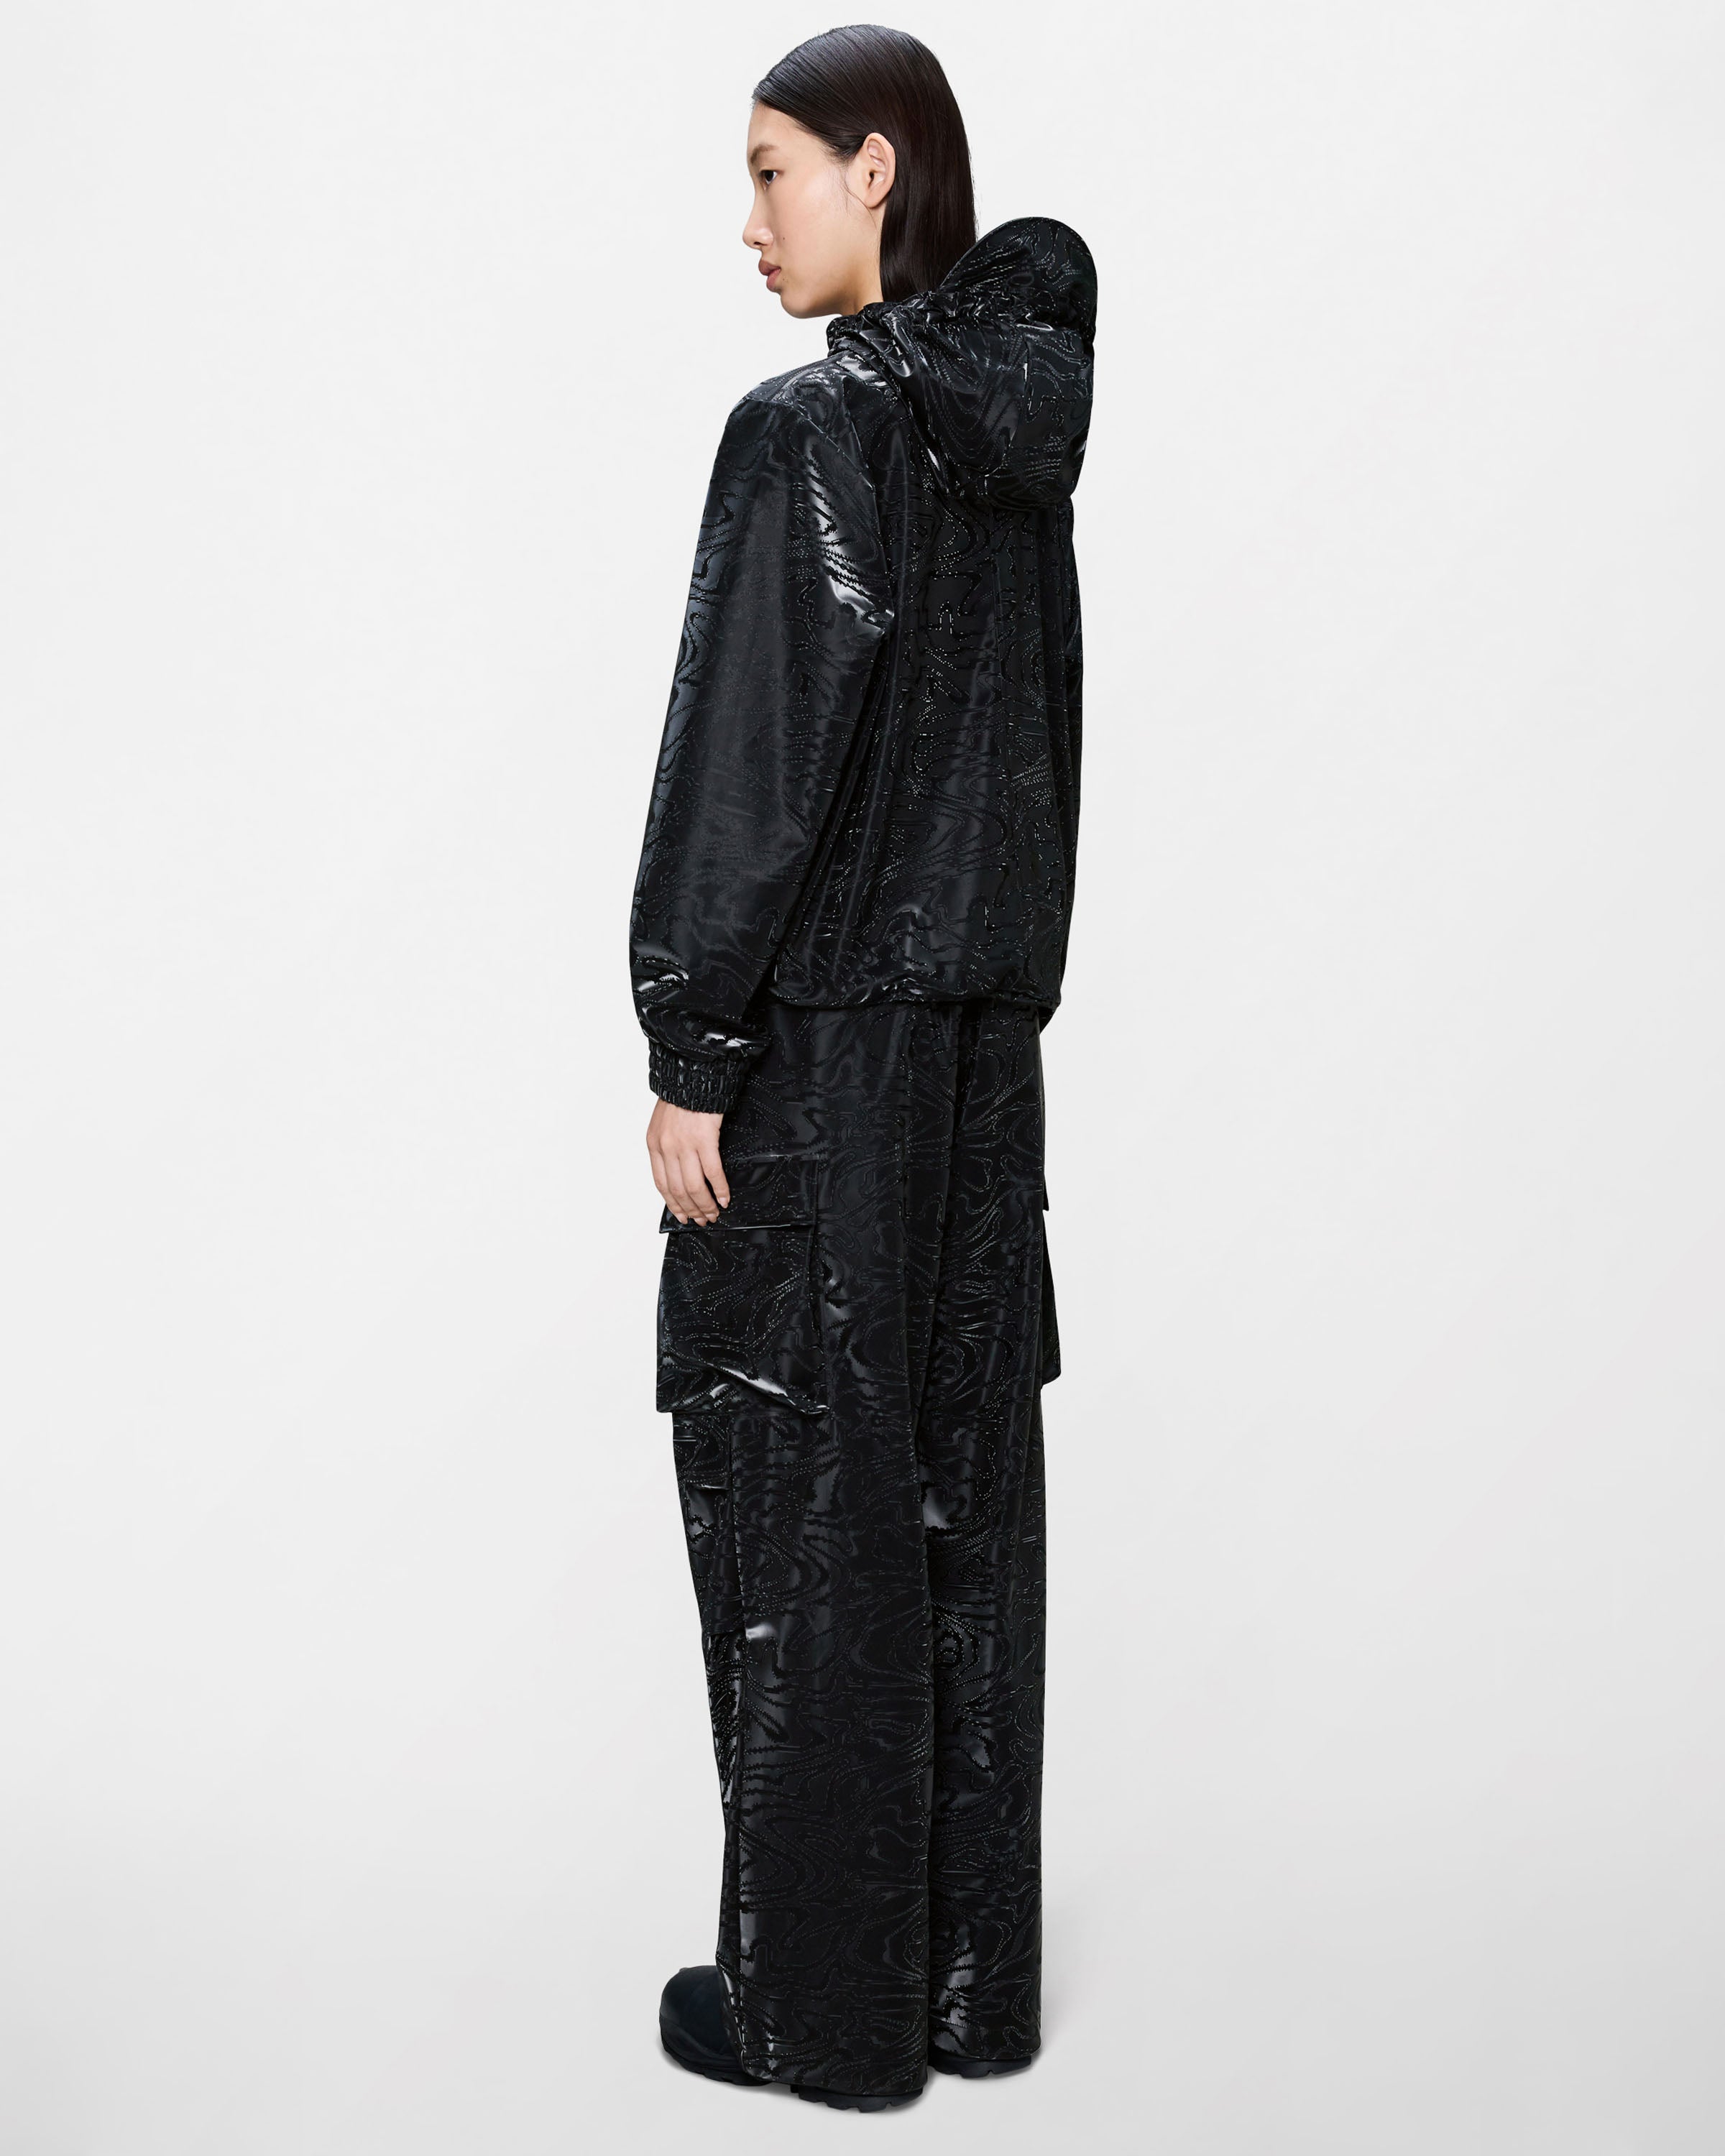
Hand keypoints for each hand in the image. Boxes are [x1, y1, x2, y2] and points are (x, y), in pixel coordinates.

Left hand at [647, 1099, 729, 1224]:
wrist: (693, 1075)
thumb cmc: (681, 1098)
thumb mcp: (663, 1124)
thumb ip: (667, 1148)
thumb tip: (679, 1173)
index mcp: (654, 1145)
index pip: (661, 1184)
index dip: (673, 1204)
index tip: (682, 1216)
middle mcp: (667, 1148)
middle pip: (678, 1190)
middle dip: (691, 1210)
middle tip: (702, 1220)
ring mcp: (685, 1145)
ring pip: (694, 1186)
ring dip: (705, 1204)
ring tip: (714, 1213)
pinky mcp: (704, 1140)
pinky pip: (713, 1173)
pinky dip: (720, 1189)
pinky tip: (724, 1198)